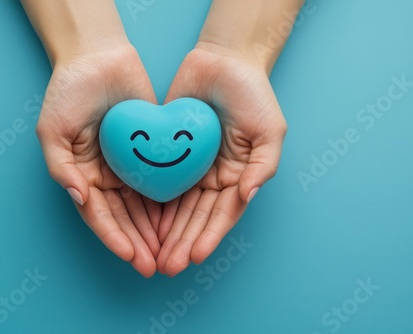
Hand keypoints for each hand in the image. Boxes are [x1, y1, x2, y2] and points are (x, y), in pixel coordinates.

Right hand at [36, 43, 161, 276]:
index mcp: (81, 174)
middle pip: (122, 217)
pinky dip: (166, 204)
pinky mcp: (149, 151)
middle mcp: (105, 175)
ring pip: (142, 206)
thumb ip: (62, 167)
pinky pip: (159, 182)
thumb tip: (79, 197)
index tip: (131, 255)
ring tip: (167, 253)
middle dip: (137, 242)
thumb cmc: (69, 91)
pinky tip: (177, 222)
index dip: (113, 236)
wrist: (98, 56)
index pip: (98, 214)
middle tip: (154, 266)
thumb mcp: (53, 130)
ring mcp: (128, 165)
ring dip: (153, 231)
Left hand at [156, 43, 286, 275]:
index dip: (209, 236)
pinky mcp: (169, 153)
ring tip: (154, 256)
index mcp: (238, 176)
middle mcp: (213, 177)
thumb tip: (247, 196)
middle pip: (196, 217)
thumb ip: (262, 165)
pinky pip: (159, 182)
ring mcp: (190, 167)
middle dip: (183, 243)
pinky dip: (152, 206)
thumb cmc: (252, 94)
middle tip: (168, 266)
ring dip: (166, 233)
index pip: (222, 214)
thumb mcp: (269, 130)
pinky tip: (144, 225)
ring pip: (176, 207)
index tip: (195, 256)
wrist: (222, 61)